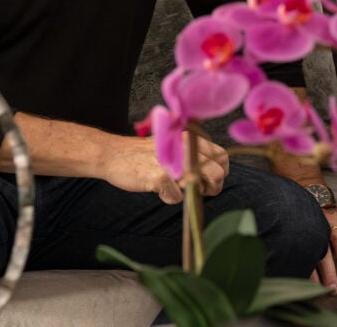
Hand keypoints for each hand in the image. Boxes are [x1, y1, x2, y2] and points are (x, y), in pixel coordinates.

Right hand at [100, 134, 228, 203]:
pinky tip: (159, 190)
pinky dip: (169, 197)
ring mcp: (173, 162)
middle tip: (199, 190)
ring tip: (177, 188)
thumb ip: (193, 155)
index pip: (222, 157)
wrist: (114, 154)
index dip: (220, 172)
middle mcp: (185, 147)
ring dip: (193, 193)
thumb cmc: (145, 154)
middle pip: (217, 172)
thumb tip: (215, 175)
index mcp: (191, 139)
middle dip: (213, 187)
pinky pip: (176, 196)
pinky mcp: (160, 176)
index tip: (210, 179)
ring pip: (200, 185)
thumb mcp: (173, 146)